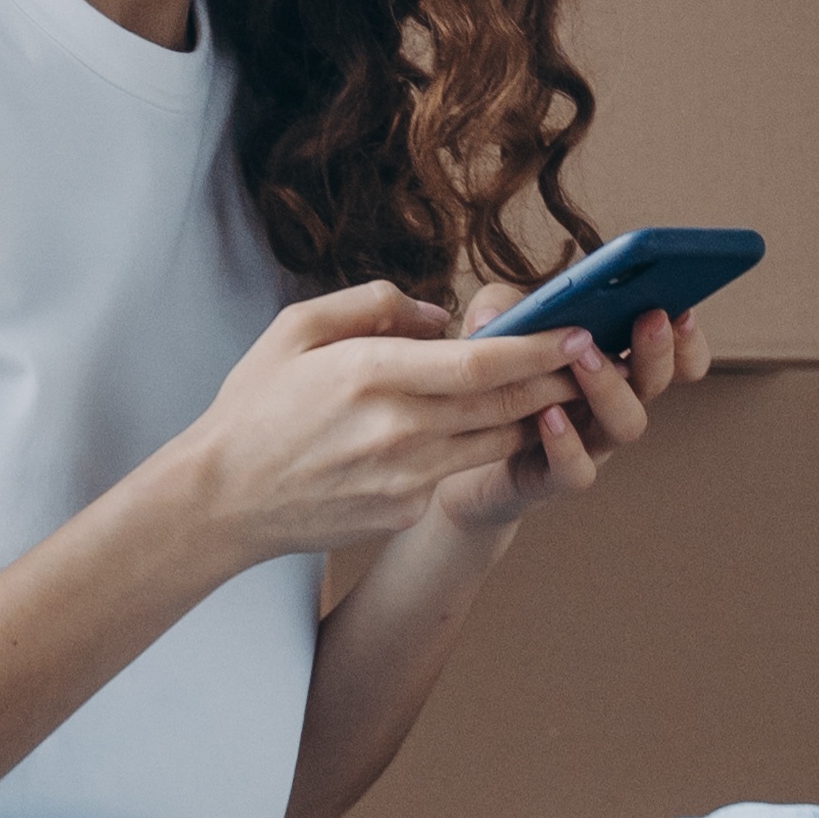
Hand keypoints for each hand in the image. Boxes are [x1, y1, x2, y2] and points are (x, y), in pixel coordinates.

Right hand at [175, 281, 584, 561]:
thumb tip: (441, 316)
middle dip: (558, 381)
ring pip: (495, 442)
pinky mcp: (403, 512)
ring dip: (536, 417)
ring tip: (565, 389)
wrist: (222, 499)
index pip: (478, 362)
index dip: (538, 349)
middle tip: (596, 359)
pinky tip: (500, 428)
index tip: (578, 332)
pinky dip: (482, 447)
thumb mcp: (298, 329)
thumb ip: (374, 305)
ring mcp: (403, 478)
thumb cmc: (257, 406)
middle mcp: (396, 429)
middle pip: (503, 404)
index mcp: (370, 374)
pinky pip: (458, 471)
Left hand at [424, 301, 701, 530]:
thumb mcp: (494, 332)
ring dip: (612, 388)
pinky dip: (568, 443)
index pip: (674, 358)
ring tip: (586, 356)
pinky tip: (550, 415)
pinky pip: (577, 469)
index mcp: (612, 366)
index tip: (682, 309)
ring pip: (627, 424)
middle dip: (659, 350)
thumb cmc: (493, 384)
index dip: (686, 340)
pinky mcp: (553, 477)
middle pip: (656, 383)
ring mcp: (589, 443)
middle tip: (650, 319)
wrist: (459, 456)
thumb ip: (500, 308)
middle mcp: (611, 405)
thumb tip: (494, 314)